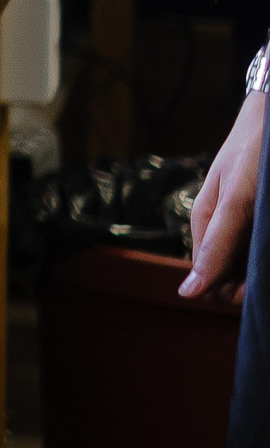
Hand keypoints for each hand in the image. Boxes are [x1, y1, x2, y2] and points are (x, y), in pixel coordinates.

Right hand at [184, 91, 263, 301]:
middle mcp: (224, 229)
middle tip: (268, 268)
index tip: (256, 287)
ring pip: (250, 267)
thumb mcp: (235, 200)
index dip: (233, 292)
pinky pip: (260, 250)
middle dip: (250, 282)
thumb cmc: (253, 154)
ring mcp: (245, 225)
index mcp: (207, 225)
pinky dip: (267, 256)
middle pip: (232, 278)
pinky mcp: (260, 221)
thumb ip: (216, 245)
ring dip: (262, 269)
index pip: (211, 280)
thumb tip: (187, 294)